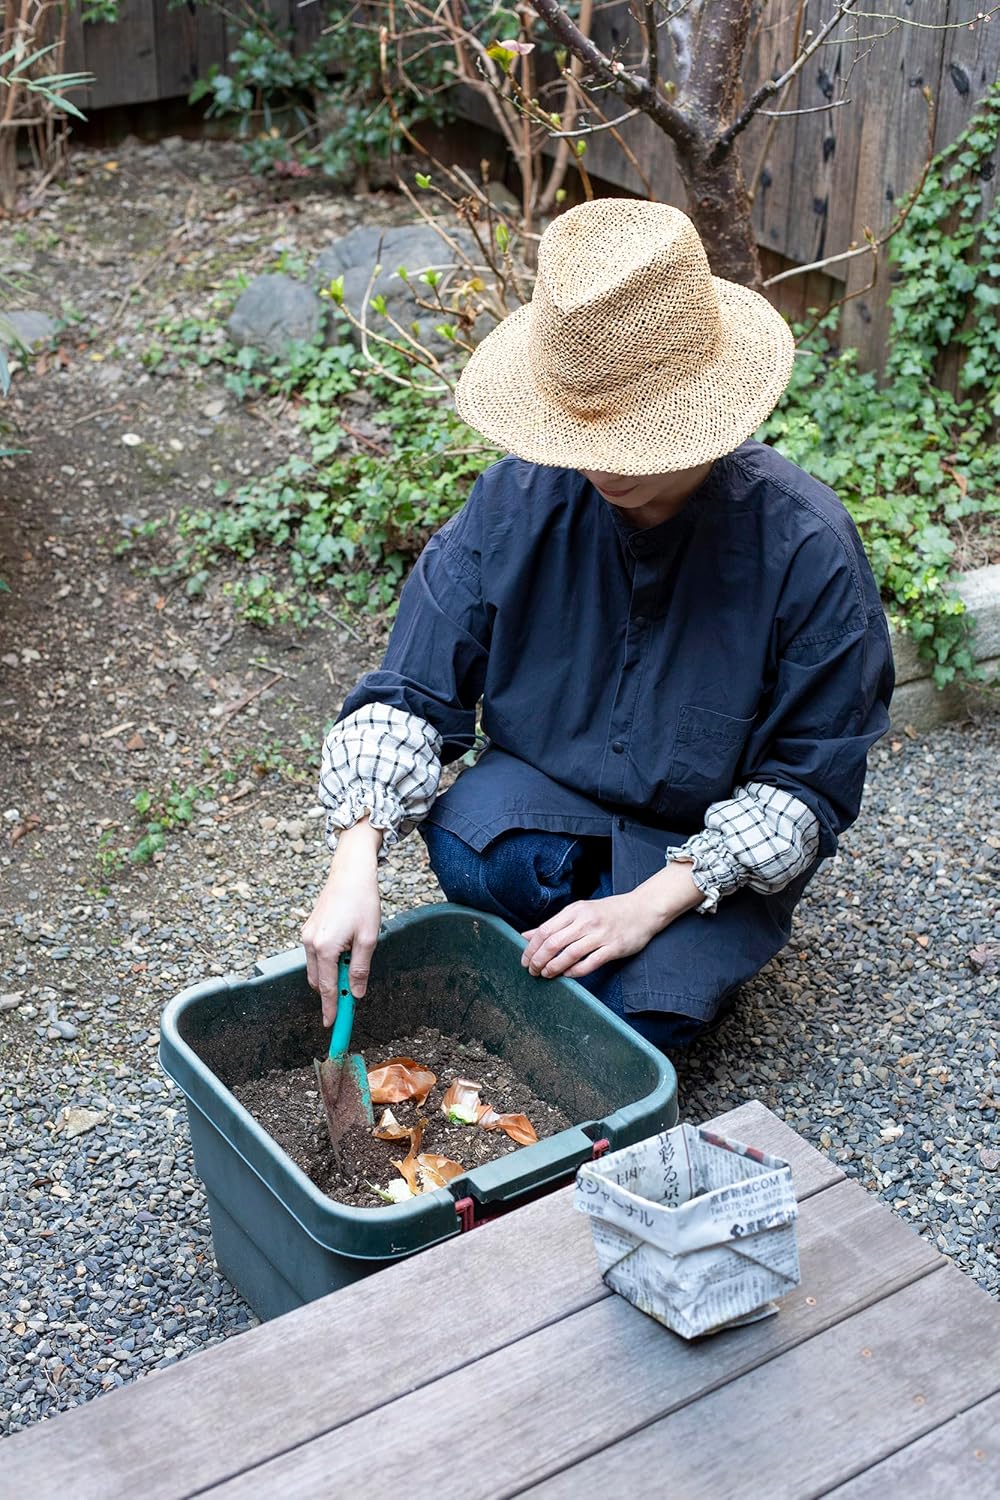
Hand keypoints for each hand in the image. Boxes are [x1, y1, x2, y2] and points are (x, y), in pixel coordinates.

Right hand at [301, 818, 382, 1023]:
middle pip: (319, 982)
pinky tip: (344, 953)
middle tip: (351, 1000)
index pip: (329, 988)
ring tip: (353, 967)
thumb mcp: (368, 938)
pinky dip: (327, 963)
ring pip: (316, 969)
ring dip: (331, 976)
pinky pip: (315, 955)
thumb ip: (360, 968)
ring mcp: (307, 935)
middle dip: (333, 993)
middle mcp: (311, 943)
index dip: (332, 1009)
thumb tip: (357, 992)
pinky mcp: (308, 929)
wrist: (350, 872)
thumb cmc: (362, 901)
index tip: (332, 1025)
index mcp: (325, 948)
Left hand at [520, 862, 701, 980]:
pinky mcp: (613, 948)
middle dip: (539, 960)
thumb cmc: (608, 912)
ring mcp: (600, 935)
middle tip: (532, 971)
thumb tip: (526, 936)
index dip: (531, 948)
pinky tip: (567, 975)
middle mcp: (586, 921)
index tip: (524, 960)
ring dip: (554, 967)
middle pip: (553, 943)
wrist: (642, 909)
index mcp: (575, 911)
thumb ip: (554, 924)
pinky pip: (589, 963)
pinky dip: (575, 971)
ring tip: (546, 974)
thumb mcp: (579, 912)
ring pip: (569, 954)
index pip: (545, 930)